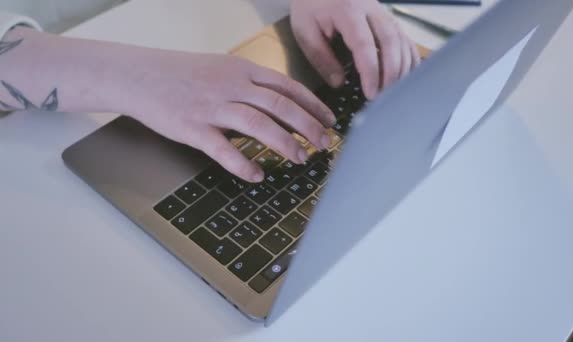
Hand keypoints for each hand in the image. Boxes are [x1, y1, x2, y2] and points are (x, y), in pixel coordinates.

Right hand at [121, 51, 334, 182]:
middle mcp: (231, 85)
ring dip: (284, 143)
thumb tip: (281, 104)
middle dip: (308, 126)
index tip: (329, 120)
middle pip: (280, 105)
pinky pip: (222, 149)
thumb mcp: (221, 69)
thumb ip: (250, 84)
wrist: (139, 75)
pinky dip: (242, 164)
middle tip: (324, 143)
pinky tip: (257, 175)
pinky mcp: (192, 127)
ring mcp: (212, 106)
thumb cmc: (181, 74)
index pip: (287, 86)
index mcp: (241, 70)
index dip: (312, 104)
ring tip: (301, 158)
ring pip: (257, 124)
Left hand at [290, 0, 420, 98]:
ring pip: (401, 39)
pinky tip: (405, 75)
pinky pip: (404, 36)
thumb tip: (338, 83)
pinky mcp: (388, 16)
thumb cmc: (310, 5)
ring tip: (392, 90)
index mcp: (347, 11)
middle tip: (383, 96)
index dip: (371, 72)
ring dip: (401, 67)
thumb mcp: (305, 30)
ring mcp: (382, 11)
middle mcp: (370, 8)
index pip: (364, 45)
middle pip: (390, 41)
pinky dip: (409, 56)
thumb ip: (320, 56)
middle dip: (390, 72)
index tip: (371, 93)